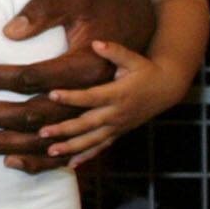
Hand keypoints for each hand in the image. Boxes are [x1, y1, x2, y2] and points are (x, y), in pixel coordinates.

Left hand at [0, 0, 156, 173]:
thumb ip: (44, 11)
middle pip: (32, 114)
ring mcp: (95, 117)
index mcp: (85, 67)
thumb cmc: (102, 7)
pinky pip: (66, 151)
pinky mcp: (96, 125)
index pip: (29, 78)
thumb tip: (8, 33)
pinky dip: (39, 160)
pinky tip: (10, 162)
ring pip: (44, 139)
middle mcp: (90, 98)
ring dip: (4, 144)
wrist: (143, 26)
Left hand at [39, 40, 192, 159]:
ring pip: (92, 140)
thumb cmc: (146, 70)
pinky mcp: (118, 133)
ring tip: (50, 151)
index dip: (72, 97)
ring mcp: (117, 126)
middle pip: (87, 124)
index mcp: (118, 94)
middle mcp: (116, 114)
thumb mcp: (134, 58)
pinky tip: (70, 164)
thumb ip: (115, 51)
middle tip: (43, 132)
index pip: (91, 97)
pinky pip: (101, 147)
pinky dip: (86, 156)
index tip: (52, 94)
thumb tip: (96, 43)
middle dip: (64, 129)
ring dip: (71, 147)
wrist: (166, 89)